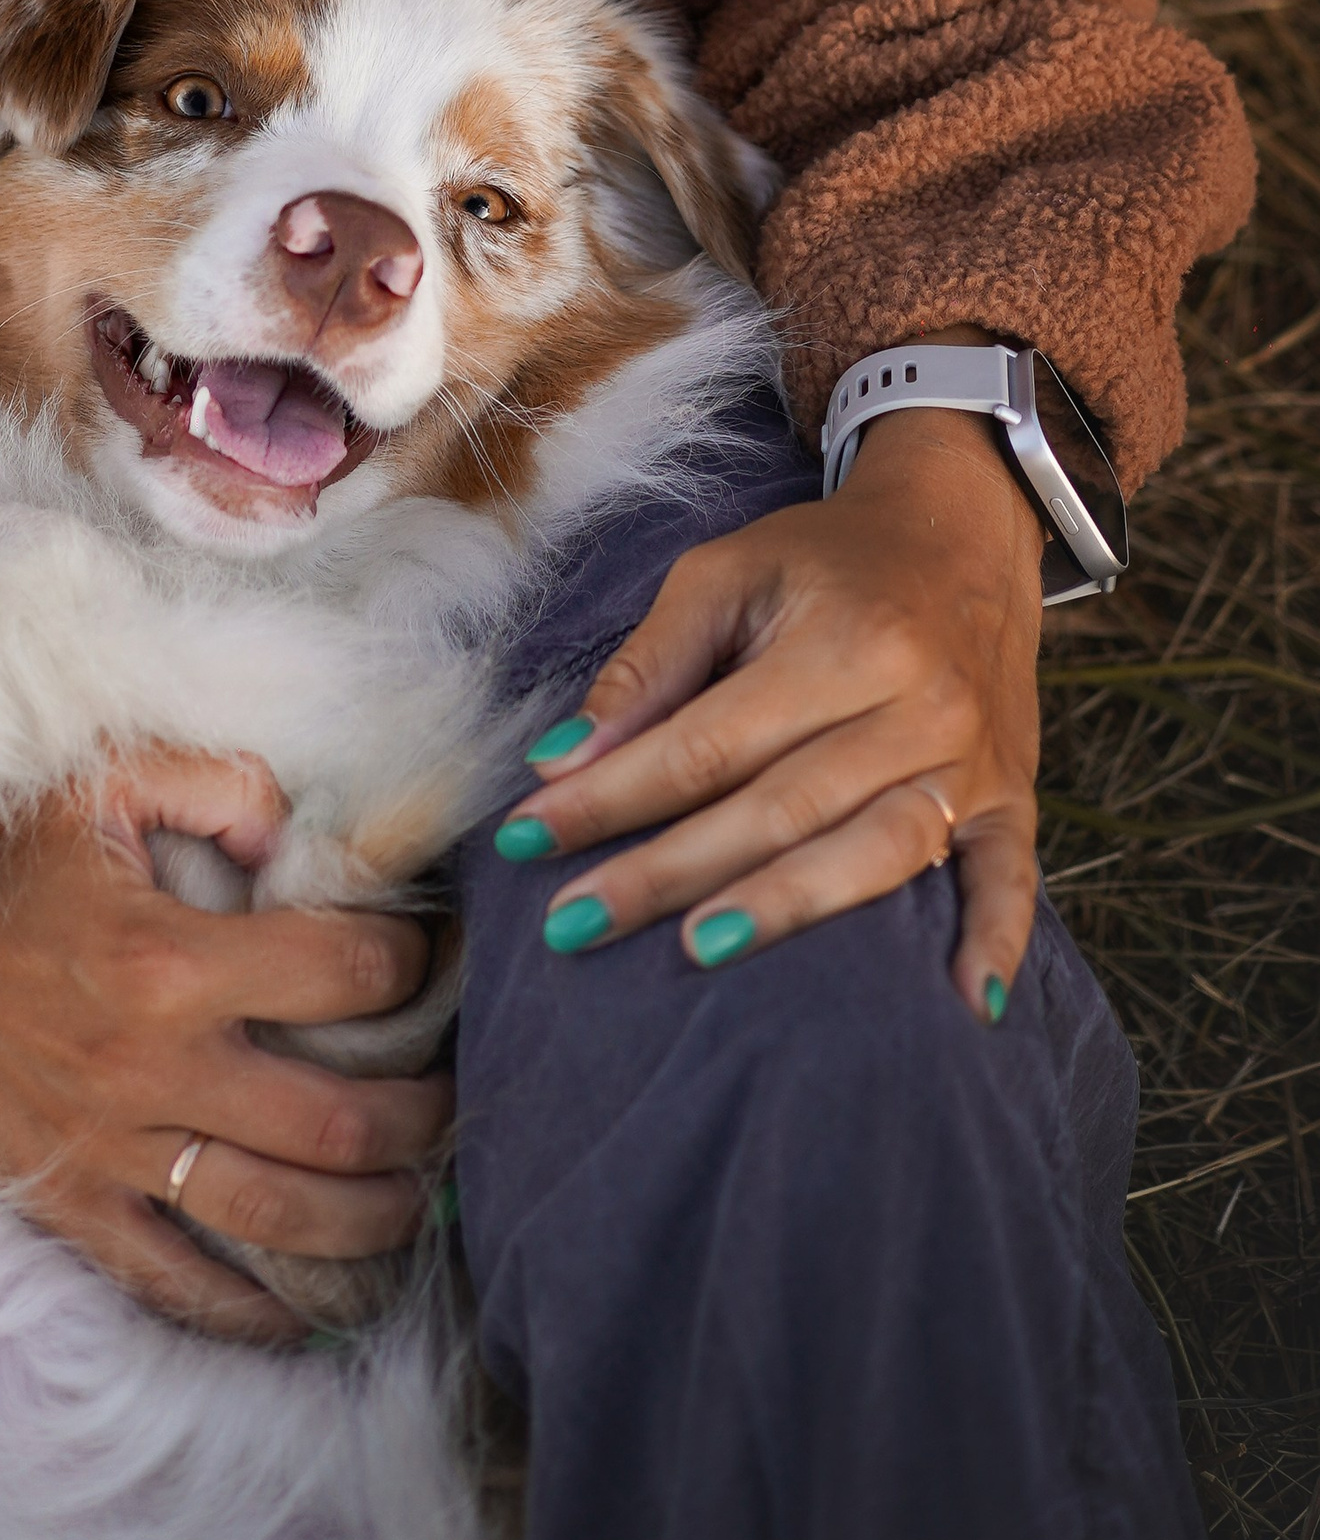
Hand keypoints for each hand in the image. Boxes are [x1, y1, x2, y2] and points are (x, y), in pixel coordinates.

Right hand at [0, 621, 452, 1340]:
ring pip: (285, 1221)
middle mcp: (153, 1065)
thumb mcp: (86, 781)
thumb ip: (208, 782)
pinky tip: (315, 1306)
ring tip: (422, 1197)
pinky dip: (260, 1313)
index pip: (348, 969)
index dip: (416, 960)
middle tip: (459, 1094)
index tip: (437, 952)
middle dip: (429, 1117)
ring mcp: (108, 1148)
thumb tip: (296, 824)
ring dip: (377, 1219)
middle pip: (344, 1123)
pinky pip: (181, 1288)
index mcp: (169, 954)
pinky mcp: (64, 1202)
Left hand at [491, 401, 1045, 1018]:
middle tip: (571, 924)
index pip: (707, 741)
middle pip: (779, 807)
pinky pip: (1010, 882)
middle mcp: (918, 707)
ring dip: (787, 909)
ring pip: (876, 853)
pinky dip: (994, 944)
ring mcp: (972, 762)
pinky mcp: (1014, 799)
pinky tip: (963, 1009)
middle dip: (667, 871)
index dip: (612, 795)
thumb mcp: (725, 575)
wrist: (961, 530)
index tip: (524, 840)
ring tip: (696, 952)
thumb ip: (649, 668)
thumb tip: (560, 760)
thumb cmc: (823, 559)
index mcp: (845, 642)